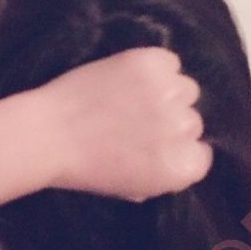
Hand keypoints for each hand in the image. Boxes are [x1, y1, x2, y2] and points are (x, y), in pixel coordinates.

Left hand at [43, 47, 212, 200]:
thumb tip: (177, 152)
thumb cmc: (86, 168)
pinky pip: (170, 62)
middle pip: (193, 120)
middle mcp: (183, 128)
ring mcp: (169, 92)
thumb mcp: (134, 187)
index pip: (201, 154)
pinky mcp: (151, 63)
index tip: (155, 146)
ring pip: (186, 88)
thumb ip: (164, 172)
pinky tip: (131, 77)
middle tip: (139, 122)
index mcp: (182, 167)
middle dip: (171, 122)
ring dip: (167, 93)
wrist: (48, 135)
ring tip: (134, 97)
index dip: (178, 149)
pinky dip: (156, 68)